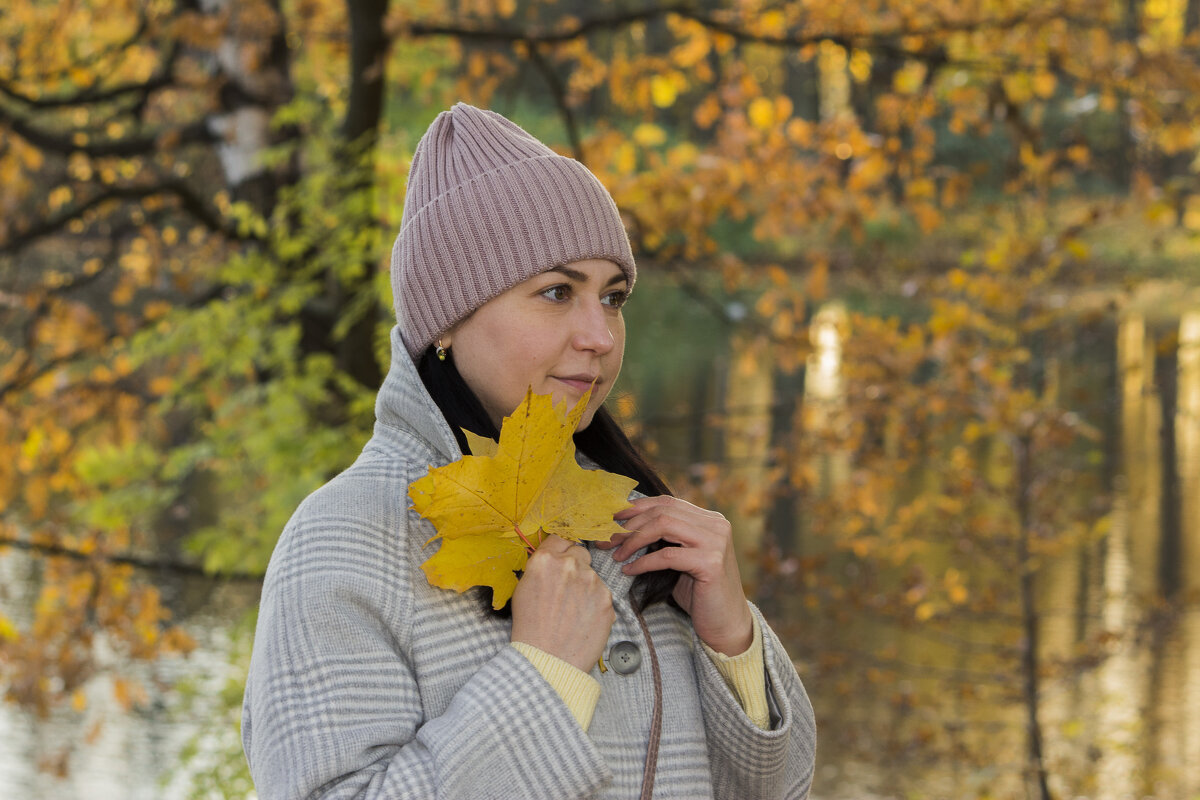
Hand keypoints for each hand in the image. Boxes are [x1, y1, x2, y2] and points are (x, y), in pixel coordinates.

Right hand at [511, 535, 614, 672]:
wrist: (547, 660)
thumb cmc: (529, 628)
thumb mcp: (523, 589)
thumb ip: (540, 568)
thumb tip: (553, 558)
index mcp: (545, 560)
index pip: (559, 537)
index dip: (560, 549)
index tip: (561, 557)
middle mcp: (570, 565)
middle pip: (580, 551)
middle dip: (575, 564)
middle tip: (567, 588)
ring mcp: (592, 581)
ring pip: (592, 574)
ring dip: (586, 585)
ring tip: (573, 611)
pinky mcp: (607, 598)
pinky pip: (602, 593)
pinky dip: (595, 603)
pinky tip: (583, 619)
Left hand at [599, 496, 753, 655]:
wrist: (727, 623)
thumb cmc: (700, 592)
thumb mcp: (682, 558)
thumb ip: (666, 539)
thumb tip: (625, 526)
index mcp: (710, 520)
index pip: (668, 502)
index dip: (638, 507)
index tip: (613, 518)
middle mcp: (716, 525)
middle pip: (663, 512)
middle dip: (630, 525)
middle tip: (607, 539)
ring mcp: (716, 542)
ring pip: (664, 526)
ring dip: (634, 540)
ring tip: (617, 554)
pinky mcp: (711, 563)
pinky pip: (667, 556)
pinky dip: (643, 562)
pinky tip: (629, 570)